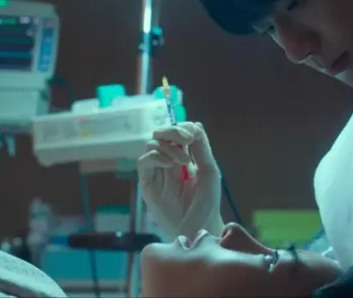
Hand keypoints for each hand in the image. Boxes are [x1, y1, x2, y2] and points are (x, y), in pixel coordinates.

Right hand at [137, 122, 223, 239]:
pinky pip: (143, 162)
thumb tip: (195, 125)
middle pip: (162, 134)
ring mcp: (157, 172)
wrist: (199, 228)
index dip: (183, 128)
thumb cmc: (207, 202)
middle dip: (173, 131)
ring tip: (183, 162)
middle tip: (186, 139)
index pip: (178, 133)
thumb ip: (201, 148)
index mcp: (185, 158)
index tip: (192, 137)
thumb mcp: (209, 171)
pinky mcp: (148, 184)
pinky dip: (155, 157)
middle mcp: (169, 162)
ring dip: (169, 147)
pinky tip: (169, 164)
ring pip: (152, 145)